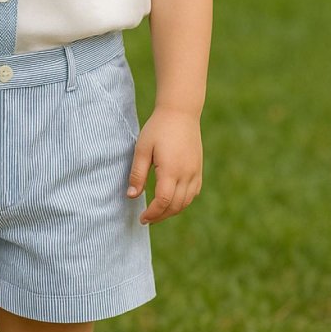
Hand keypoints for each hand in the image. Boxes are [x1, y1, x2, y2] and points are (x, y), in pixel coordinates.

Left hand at [126, 107, 202, 223]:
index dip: (152, 214)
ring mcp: (195, 172)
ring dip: (172, 211)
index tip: (142, 218)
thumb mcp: (142, 149)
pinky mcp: (198, 168)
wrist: (180, 112)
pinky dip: (183, 202)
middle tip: (147, 219)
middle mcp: (186, 174)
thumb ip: (137, 174)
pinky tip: (173, 201)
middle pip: (176, 206)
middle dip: (161, 216)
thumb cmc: (158, 128)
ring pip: (186, 202)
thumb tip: (132, 196)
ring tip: (158, 212)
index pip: (163, 202)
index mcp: (171, 170)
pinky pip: (193, 192)